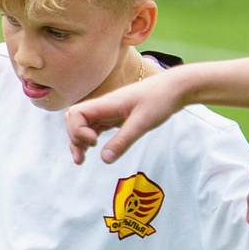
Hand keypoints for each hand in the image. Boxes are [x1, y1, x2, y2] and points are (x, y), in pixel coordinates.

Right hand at [66, 69, 185, 164]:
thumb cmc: (160, 100)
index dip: (77, 130)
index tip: (95, 142)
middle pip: (74, 119)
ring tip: (80, 160)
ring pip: (83, 125)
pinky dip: (90, 139)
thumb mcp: (142, 123)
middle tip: (85, 154)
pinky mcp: (115, 117)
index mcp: (106, 103)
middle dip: (74, 137)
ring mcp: (108, 111)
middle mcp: (103, 106)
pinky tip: (93, 151)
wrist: (174, 88)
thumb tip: (104, 159)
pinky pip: (95, 127)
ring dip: (79, 141)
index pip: (76, 113)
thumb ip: (123, 141)